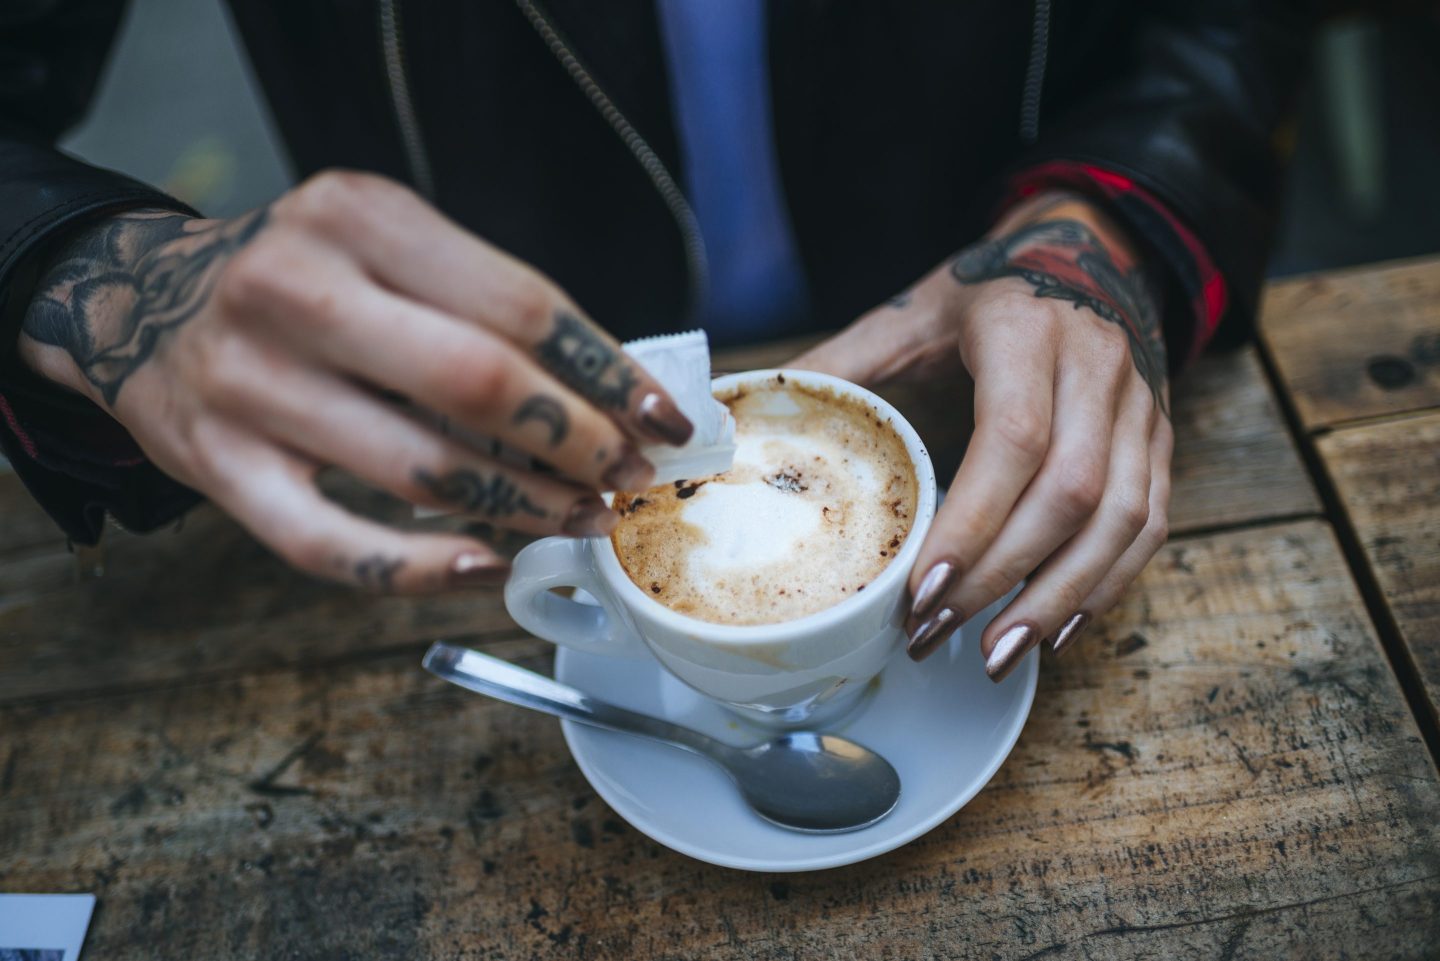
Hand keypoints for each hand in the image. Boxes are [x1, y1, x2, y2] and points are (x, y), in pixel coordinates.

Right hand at [18, 170, 692, 592]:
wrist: (134, 302)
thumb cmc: (301, 280)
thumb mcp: (384, 245)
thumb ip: (480, 305)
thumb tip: (609, 397)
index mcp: (358, 217)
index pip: (519, 304)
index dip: (608, 372)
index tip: (662, 417)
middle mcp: (294, 290)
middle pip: (477, 384)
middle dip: (577, 444)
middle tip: (626, 476)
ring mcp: (247, 383)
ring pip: (419, 472)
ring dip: (522, 508)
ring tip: (579, 518)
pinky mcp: (216, 465)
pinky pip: (332, 545)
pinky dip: (420, 569)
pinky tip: (485, 567)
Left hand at [792, 192, 1171, 679]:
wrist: (1084, 253)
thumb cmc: (985, 292)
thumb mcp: (907, 316)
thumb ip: (838, 368)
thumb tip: (746, 424)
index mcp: (1026, 332)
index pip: (1014, 440)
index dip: (972, 524)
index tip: (921, 590)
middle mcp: (1097, 368)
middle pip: (1070, 494)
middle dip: (1002, 580)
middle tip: (937, 636)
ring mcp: (1139, 408)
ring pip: (1122, 519)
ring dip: (1060, 598)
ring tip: (998, 655)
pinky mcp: (1160, 440)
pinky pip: (1150, 523)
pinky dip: (1108, 584)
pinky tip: (1058, 627)